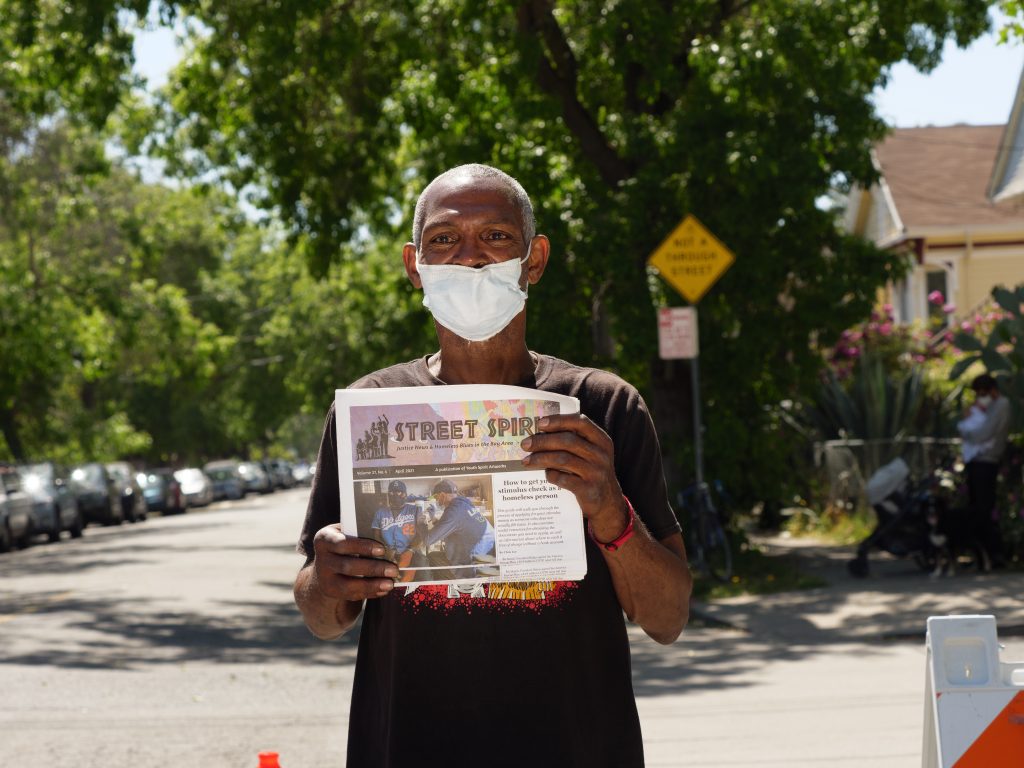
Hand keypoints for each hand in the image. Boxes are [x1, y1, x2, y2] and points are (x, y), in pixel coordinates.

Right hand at [311, 524, 398, 600]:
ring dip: (371, 585)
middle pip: (347, 566)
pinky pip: (351, 595)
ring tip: (390, 583)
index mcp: (324, 539)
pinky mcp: (330, 592)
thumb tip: (389, 537)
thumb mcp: (346, 534)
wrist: (324, 566)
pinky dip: (369, 593)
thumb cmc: (343, 545)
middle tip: (393, 569)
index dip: (362, 546)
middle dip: (372, 568)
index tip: (382, 549)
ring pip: (348, 585)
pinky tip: (383, 590)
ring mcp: (324, 578)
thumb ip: (360, 534)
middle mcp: (321, 559)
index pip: (342, 543)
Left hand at [520, 414, 628, 540]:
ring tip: (526, 461)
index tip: (540, 423)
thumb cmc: (592, 472)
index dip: (559, 420)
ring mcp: (596, 473)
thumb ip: (575, 441)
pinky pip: (563, 479)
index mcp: (602, 441)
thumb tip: (541, 431)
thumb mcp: (593, 454)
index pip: (580, 422)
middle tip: (525, 444)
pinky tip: (545, 474)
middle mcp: (601, 455)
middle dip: (542, 441)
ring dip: (540, 458)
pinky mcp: (588, 490)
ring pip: (562, 459)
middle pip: (567, 441)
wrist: (608, 503)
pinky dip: (550, 475)